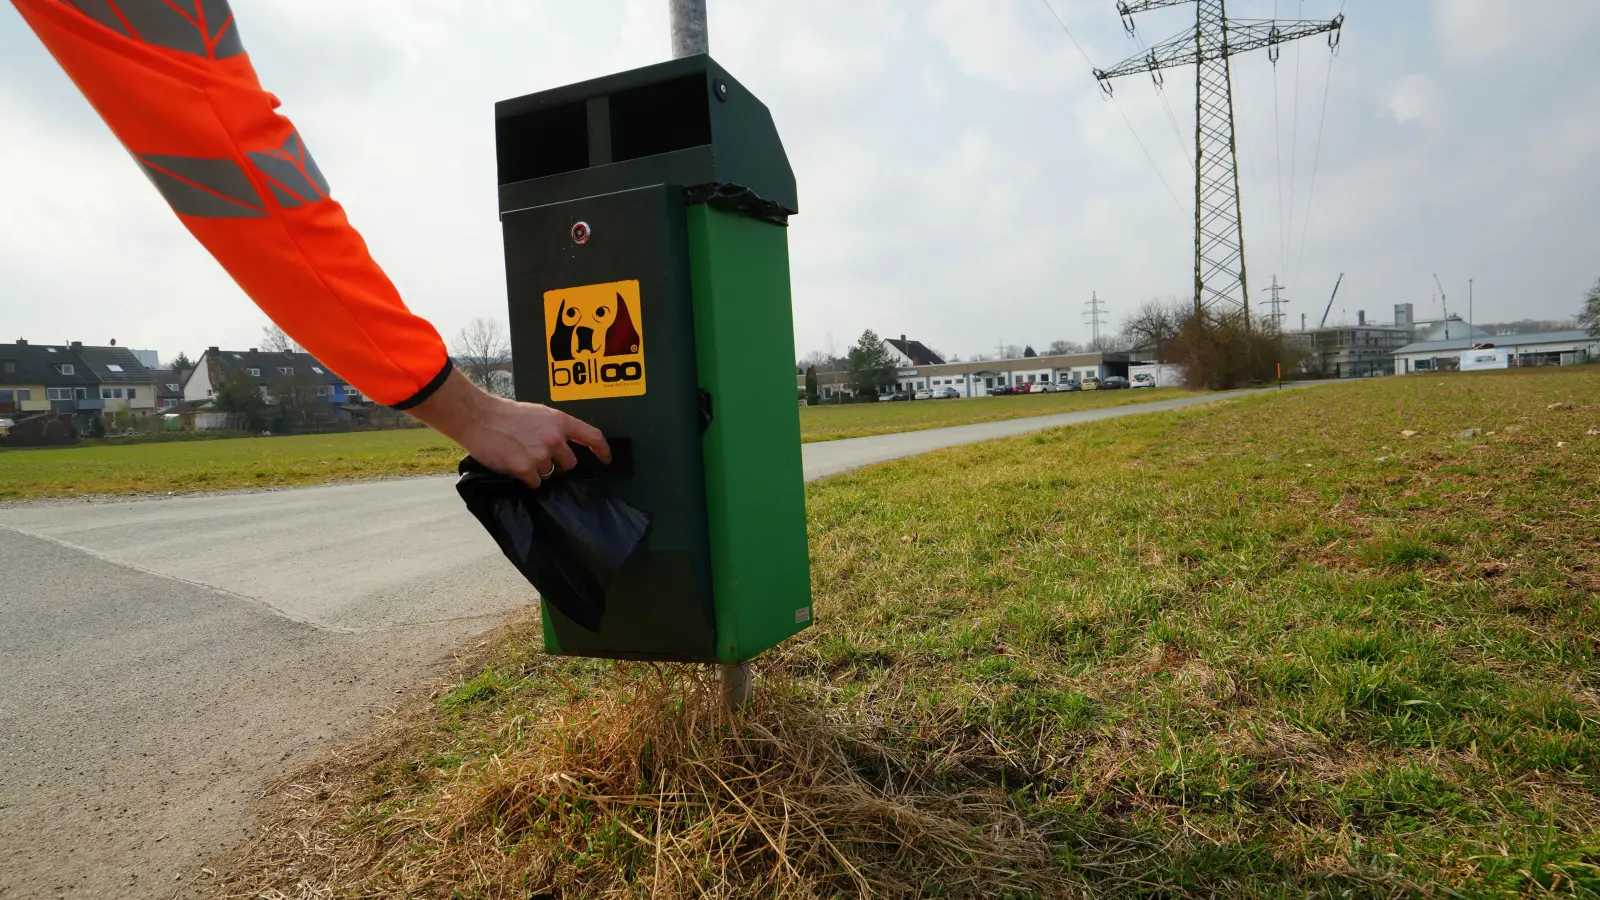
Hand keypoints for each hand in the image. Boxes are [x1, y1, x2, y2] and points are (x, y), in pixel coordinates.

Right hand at [406, 369, 609, 487]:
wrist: (479, 418)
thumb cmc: (506, 414)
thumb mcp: (538, 414)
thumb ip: (554, 428)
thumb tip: (565, 445)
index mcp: (560, 421)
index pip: (592, 436)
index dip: (603, 450)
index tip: (606, 459)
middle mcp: (554, 438)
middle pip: (570, 463)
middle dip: (558, 464)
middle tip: (538, 455)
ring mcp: (541, 454)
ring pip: (550, 474)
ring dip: (539, 470)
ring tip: (520, 455)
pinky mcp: (526, 469)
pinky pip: (535, 483)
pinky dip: (526, 478)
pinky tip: (514, 464)